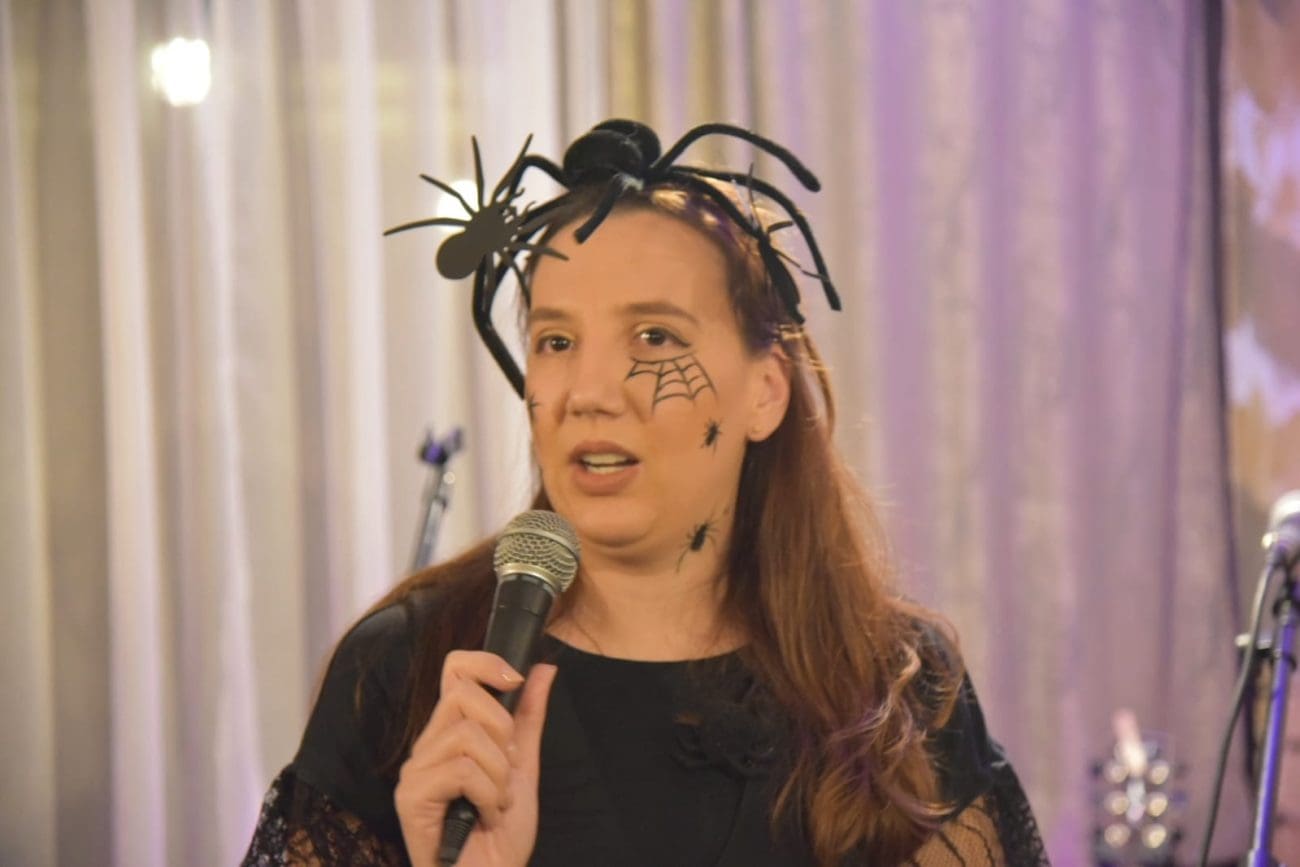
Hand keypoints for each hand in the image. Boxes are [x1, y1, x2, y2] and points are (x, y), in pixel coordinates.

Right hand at [396, 651, 557, 866]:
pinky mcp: (410, 797)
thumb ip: (528, 718)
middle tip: (508, 768)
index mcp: (451, 733)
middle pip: (461, 693)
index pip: (454, 669)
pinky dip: (489, 795)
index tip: (516, 681)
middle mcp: (427, 746)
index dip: (485, 663)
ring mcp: (415, 771)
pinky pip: (462, 770)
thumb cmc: (500, 834)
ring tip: (499, 801)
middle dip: (502, 728)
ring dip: (499, 773)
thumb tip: (543, 668)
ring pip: (467, 735)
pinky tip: (487, 816)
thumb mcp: (522, 766)